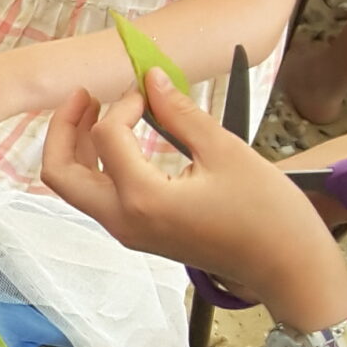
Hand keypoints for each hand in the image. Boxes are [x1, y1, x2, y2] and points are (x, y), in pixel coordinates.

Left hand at [41, 71, 346, 326]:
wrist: (286, 267)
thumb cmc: (267, 213)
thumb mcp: (226, 152)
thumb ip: (181, 114)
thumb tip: (153, 80)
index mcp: (142, 199)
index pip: (108, 136)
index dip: (124, 103)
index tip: (149, 86)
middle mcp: (122, 220)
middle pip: (59, 172)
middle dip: (64, 128)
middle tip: (83, 94)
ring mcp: (125, 230)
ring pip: (74, 186)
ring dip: (76, 146)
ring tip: (97, 110)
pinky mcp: (137, 232)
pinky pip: (98, 196)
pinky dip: (95, 164)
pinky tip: (119, 138)